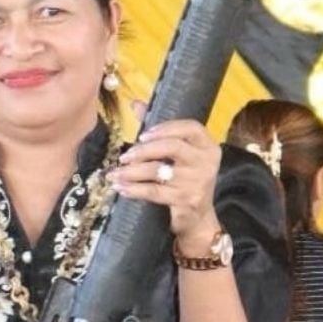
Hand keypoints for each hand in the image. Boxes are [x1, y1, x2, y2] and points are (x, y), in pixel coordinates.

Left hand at [109, 115, 223, 250]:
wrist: (198, 218)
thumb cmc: (185, 179)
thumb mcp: (177, 155)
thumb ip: (158, 130)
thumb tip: (136, 103)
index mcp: (208, 146)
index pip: (192, 128)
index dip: (166, 127)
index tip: (143, 133)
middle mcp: (207, 162)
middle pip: (173, 147)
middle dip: (144, 150)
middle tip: (124, 156)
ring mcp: (197, 182)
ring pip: (158, 171)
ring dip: (131, 172)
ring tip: (115, 174)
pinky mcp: (186, 200)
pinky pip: (154, 192)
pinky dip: (134, 189)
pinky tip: (121, 188)